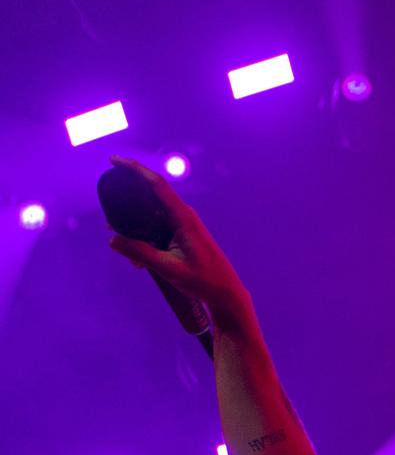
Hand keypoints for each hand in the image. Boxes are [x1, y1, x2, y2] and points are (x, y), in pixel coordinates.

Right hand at [106, 158, 252, 328]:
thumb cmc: (202, 280)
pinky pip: (157, 229)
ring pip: (151, 216)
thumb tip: (112, 240)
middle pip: (149, 198)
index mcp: (183, 217)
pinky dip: (145, 239)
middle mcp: (183, 215)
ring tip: (123, 247)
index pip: (156, 184)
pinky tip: (139, 261)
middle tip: (109, 222)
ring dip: (135, 229)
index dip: (134, 169)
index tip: (114, 161)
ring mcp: (183, 224)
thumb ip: (140, 253)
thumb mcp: (168, 268)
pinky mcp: (182, 235)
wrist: (225, 293)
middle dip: (126, 206)